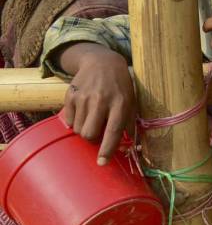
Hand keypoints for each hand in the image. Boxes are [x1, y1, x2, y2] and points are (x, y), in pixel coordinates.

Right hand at [61, 46, 134, 164]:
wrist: (102, 62)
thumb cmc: (120, 86)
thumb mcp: (130, 101)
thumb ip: (127, 123)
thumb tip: (126, 148)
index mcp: (120, 103)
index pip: (113, 130)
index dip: (107, 148)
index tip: (102, 162)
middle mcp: (101, 100)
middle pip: (89, 134)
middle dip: (93, 139)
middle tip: (98, 133)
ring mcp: (84, 97)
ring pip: (78, 129)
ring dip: (84, 130)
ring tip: (92, 118)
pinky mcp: (71, 95)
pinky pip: (68, 121)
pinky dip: (75, 121)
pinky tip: (84, 111)